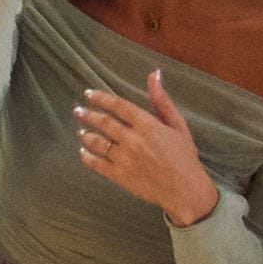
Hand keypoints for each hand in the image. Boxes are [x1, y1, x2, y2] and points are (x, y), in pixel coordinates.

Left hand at [73, 68, 218, 224]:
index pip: (118, 106)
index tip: (89, 94)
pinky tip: (83, 152)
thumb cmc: (184, 156)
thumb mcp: (177, 124)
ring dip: (86, 135)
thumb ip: (161, 100)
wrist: (185, 189)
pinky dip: (87, 157)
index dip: (101, 98)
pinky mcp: (119, 175)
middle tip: (78, 111)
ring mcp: (124, 158)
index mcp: (148, 125)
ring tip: (80, 130)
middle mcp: (133, 140)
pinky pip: (97, 164)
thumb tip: (154, 74)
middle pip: (104, 122)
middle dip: (88, 115)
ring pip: (97, 142)